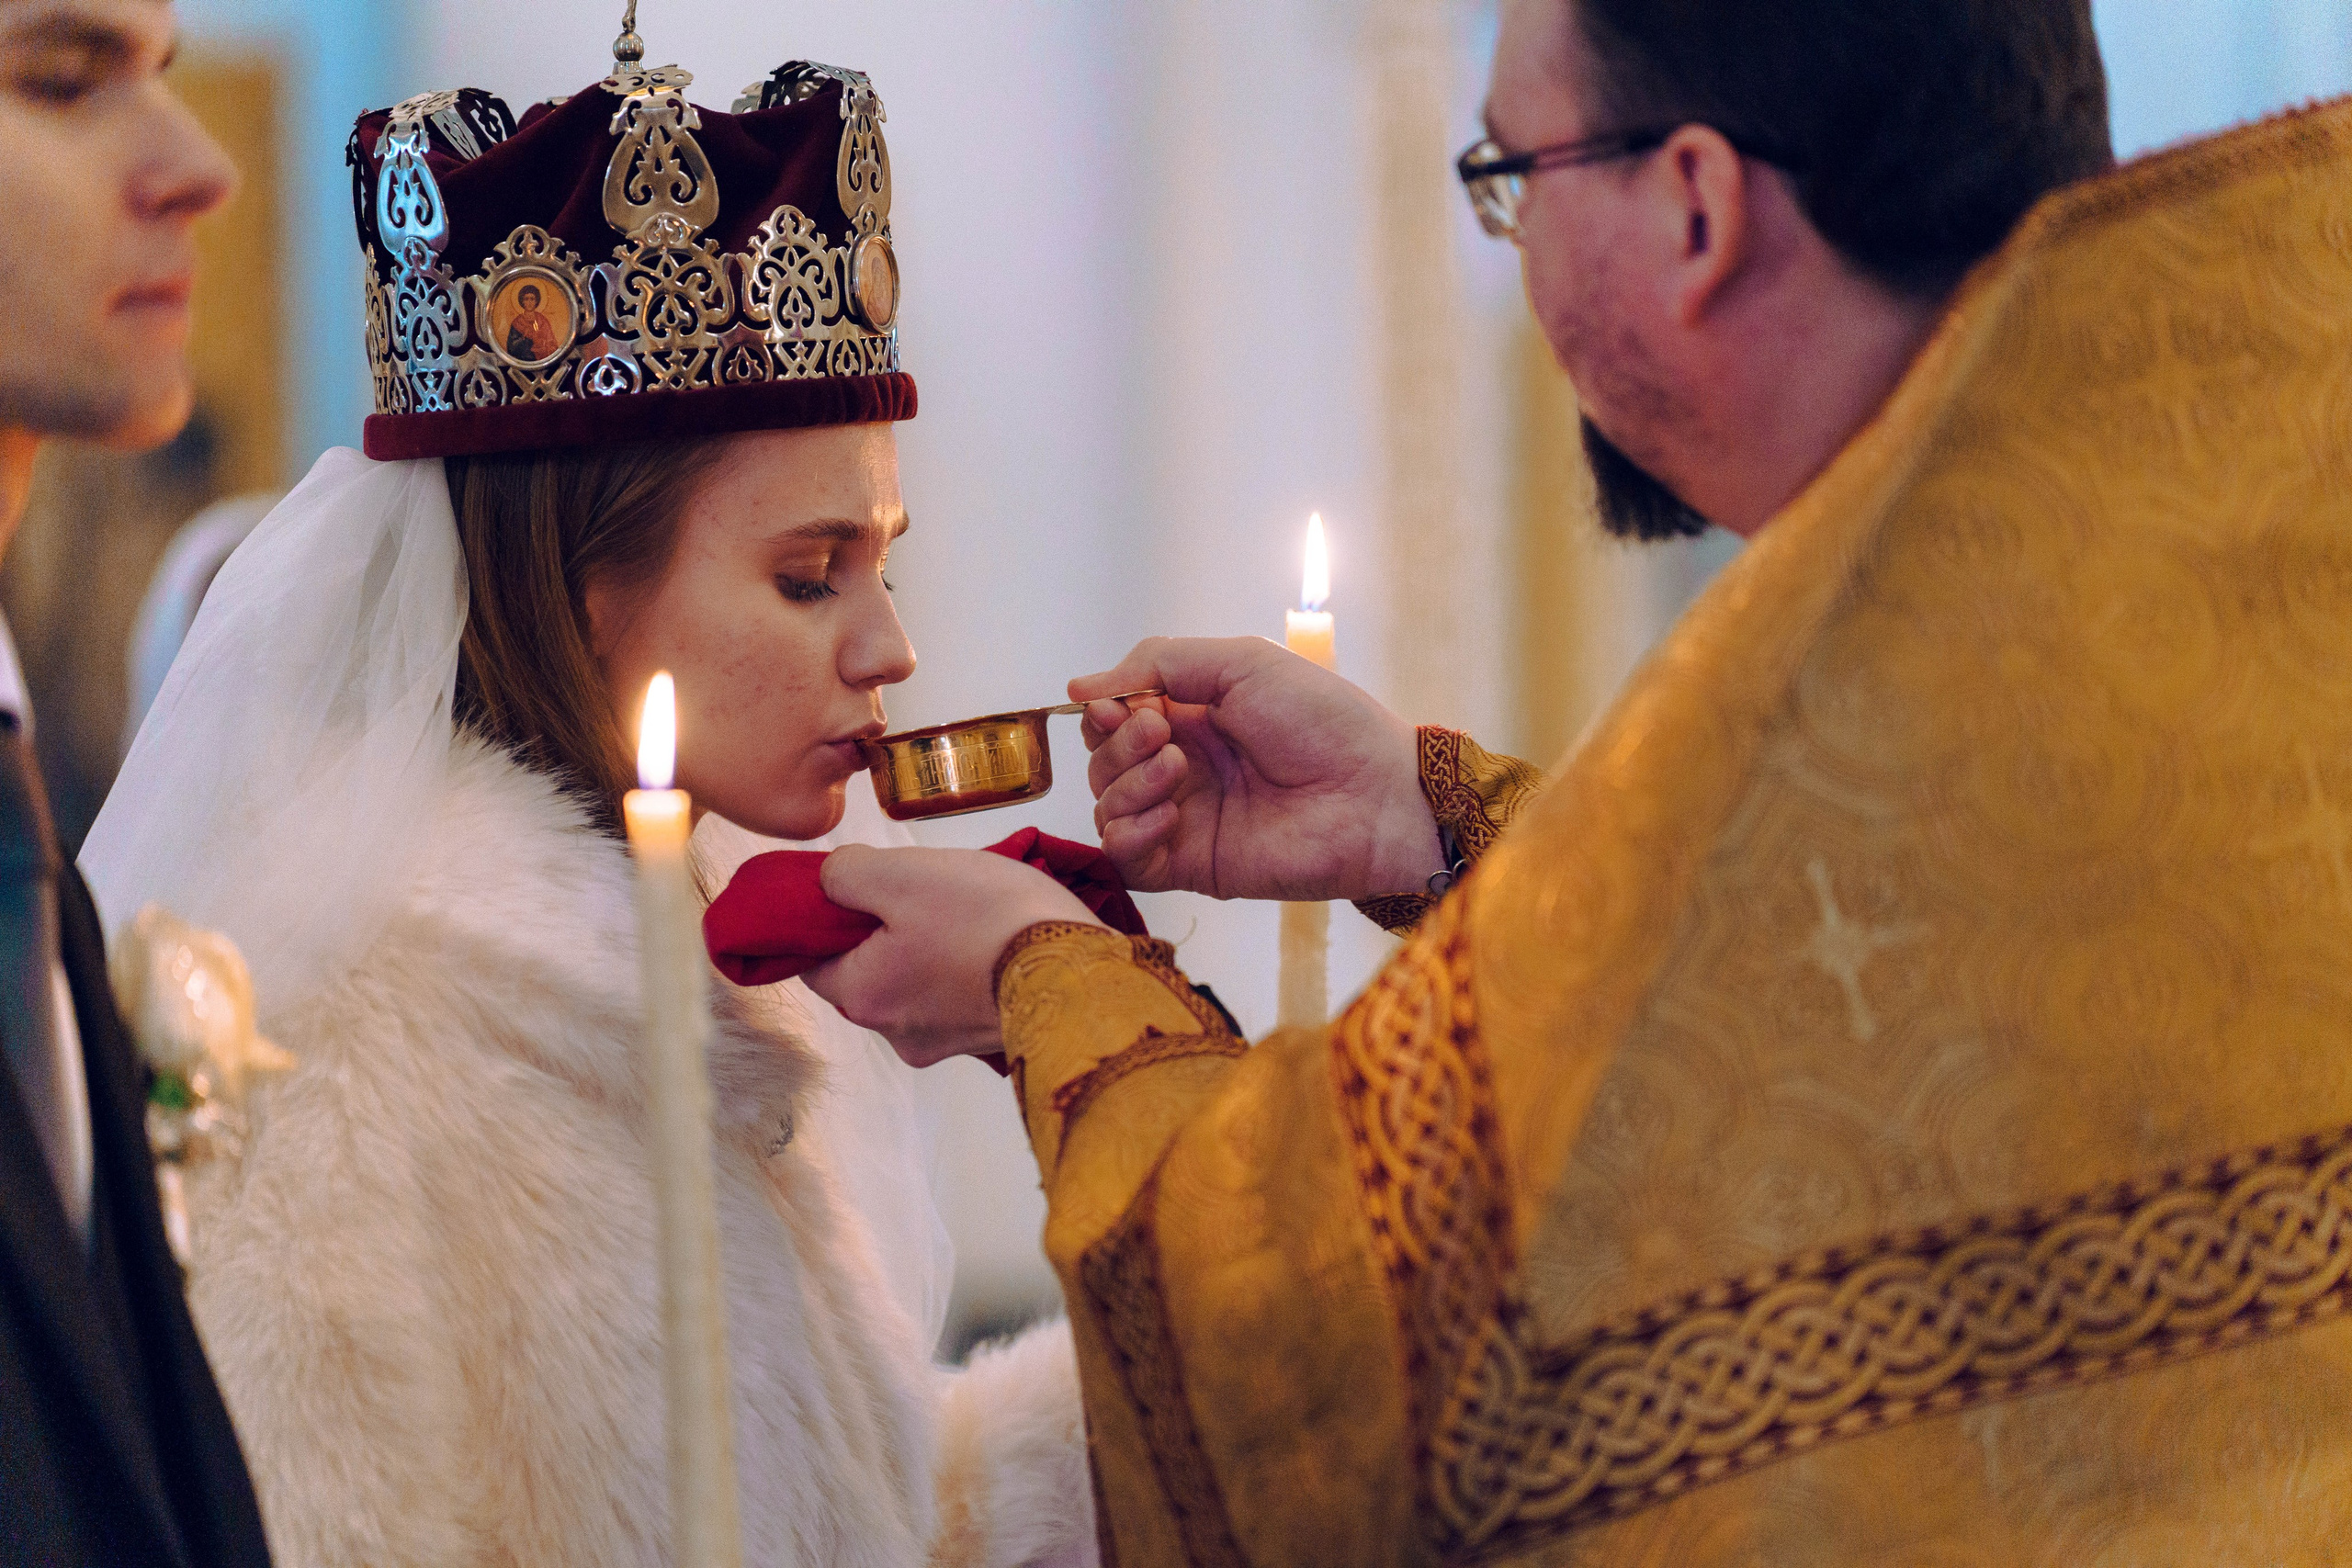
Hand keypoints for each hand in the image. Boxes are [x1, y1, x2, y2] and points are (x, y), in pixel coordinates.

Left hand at [802, 845, 1102, 1066]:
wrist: (1081, 974)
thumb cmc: (989, 920)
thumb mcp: (902, 874)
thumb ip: (846, 873)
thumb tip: (830, 881)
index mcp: (862, 997)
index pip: (813, 959)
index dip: (828, 917)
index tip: (863, 885)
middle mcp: (897, 1034)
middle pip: (869, 970)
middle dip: (890, 927)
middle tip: (929, 889)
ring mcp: (946, 1043)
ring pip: (918, 981)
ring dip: (934, 945)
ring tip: (975, 909)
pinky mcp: (989, 1039)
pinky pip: (961, 994)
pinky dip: (970, 965)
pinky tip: (997, 936)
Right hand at [1071, 636, 1444, 901]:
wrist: (1375, 793)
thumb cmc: (1324, 721)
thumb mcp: (1242, 663)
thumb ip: (1161, 662)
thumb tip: (1078, 689)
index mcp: (1193, 718)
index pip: (1114, 717)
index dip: (1106, 710)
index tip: (1125, 705)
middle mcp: (1183, 768)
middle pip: (1101, 761)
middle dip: (1116, 744)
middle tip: (1161, 735)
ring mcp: (1185, 818)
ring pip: (1107, 807)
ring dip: (1127, 783)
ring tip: (1177, 770)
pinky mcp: (1193, 866)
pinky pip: (1126, 859)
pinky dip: (1130, 833)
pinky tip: (1171, 812)